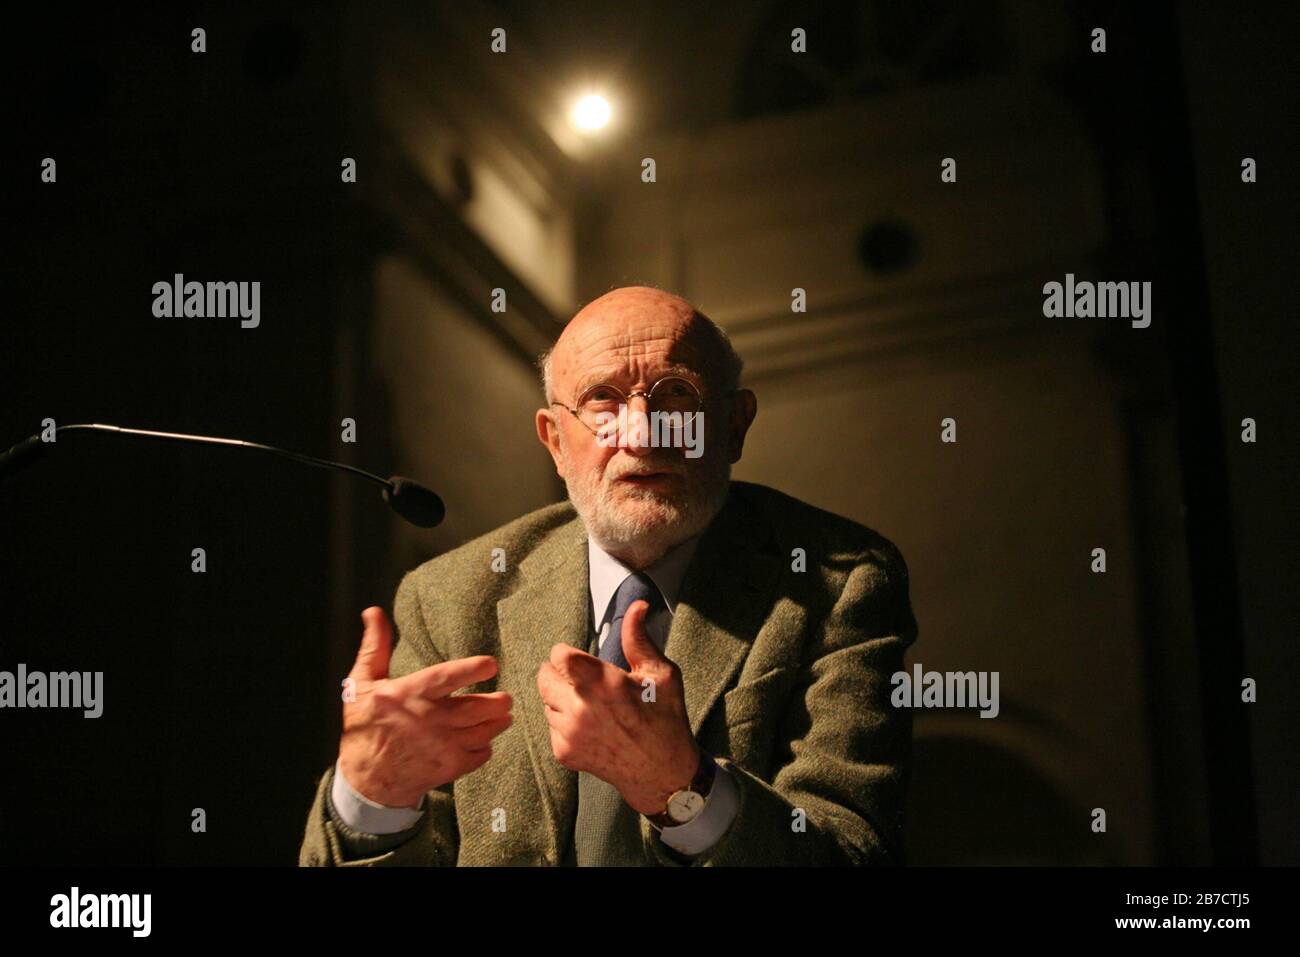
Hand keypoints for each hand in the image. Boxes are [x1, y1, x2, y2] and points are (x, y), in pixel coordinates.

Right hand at [338, 606, 512, 807]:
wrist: (364, 780)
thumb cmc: (364, 725)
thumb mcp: (362, 683)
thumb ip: (375, 647)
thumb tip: (373, 611)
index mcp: (409, 694)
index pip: (447, 677)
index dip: (473, 669)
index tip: (491, 664)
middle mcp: (429, 720)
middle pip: (477, 708)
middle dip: (498, 702)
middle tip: (506, 698)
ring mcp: (441, 746)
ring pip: (484, 731)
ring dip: (498, 722)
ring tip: (503, 715)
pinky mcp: (448, 768)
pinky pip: (480, 754)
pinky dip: (486, 746)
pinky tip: (483, 738)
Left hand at [537, 600, 701, 814]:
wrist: (662, 773)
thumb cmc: (665, 719)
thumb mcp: (659, 674)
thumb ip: (638, 638)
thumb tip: (637, 605)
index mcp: (602, 682)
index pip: (558, 654)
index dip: (568, 654)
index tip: (581, 660)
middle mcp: (579, 707)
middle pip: (544, 676)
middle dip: (559, 673)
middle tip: (581, 681)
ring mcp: (568, 732)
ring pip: (545, 701)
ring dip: (560, 699)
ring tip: (588, 706)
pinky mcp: (563, 752)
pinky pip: (551, 726)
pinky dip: (564, 723)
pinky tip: (589, 727)